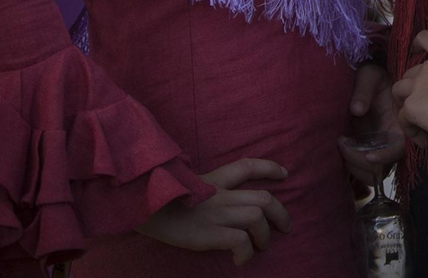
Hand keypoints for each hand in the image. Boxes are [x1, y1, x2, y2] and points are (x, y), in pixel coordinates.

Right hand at [137, 157, 292, 264]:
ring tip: (261, 246)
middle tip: (286, 227)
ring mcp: (216, 215)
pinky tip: (240, 260)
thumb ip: (199, 188)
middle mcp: (220, 196)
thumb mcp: (182, 185)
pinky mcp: (209, 234)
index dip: (269, 168)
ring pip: (257, 218)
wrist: (141, 203)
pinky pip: (240, 241)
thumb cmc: (157, 198)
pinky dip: (246, 252)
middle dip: (281, 213)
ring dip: (265, 236)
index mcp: (213, 181)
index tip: (284, 174)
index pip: (247, 167)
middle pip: (263, 198)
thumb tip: (212, 196)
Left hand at [340, 64, 405, 183]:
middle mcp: (391, 141)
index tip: (368, 155)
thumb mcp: (370, 75)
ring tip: (341, 143)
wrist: (365, 79)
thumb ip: (364, 89)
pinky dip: (350, 165)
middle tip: (343, 142)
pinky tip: (340, 146)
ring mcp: (379, 148)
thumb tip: (356, 109)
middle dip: (361, 163)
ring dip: (354, 166)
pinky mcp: (366, 150)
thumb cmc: (372, 74)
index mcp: (399, 124)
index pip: (399, 149)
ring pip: (371, 173)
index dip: (386, 156)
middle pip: (382, 168)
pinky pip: (360, 169)